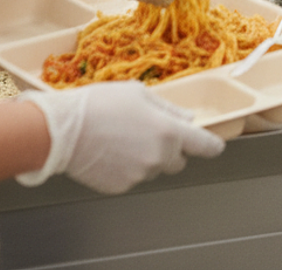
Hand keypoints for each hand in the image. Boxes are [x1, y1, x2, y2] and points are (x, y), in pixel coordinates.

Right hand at [17, 81, 224, 193]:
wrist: (64, 131)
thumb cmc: (100, 104)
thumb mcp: (139, 94)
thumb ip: (167, 109)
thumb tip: (187, 119)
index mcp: (168, 131)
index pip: (202, 145)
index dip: (211, 146)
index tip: (216, 146)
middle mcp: (158, 157)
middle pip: (178, 160)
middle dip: (171, 148)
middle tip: (150, 132)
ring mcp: (140, 175)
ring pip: (154, 169)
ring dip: (148, 158)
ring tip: (124, 138)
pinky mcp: (121, 187)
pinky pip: (134, 178)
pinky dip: (129, 168)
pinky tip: (112, 152)